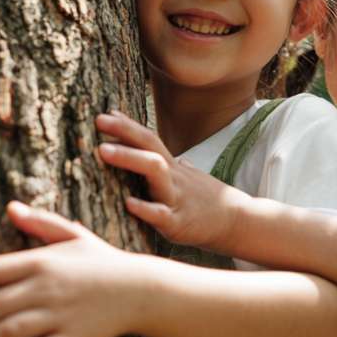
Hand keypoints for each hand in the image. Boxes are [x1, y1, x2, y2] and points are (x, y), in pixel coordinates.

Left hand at [95, 111, 246, 252]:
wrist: (237, 221)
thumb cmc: (206, 200)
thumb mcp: (187, 177)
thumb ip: (168, 163)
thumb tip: (155, 149)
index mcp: (172, 167)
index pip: (149, 139)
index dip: (128, 126)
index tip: (105, 113)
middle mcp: (173, 177)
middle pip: (150, 147)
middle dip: (125, 132)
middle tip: (99, 120)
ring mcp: (176, 198)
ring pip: (155, 173)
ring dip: (129, 158)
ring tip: (103, 151)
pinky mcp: (179, 223)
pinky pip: (161, 214)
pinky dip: (145, 208)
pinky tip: (128, 203)